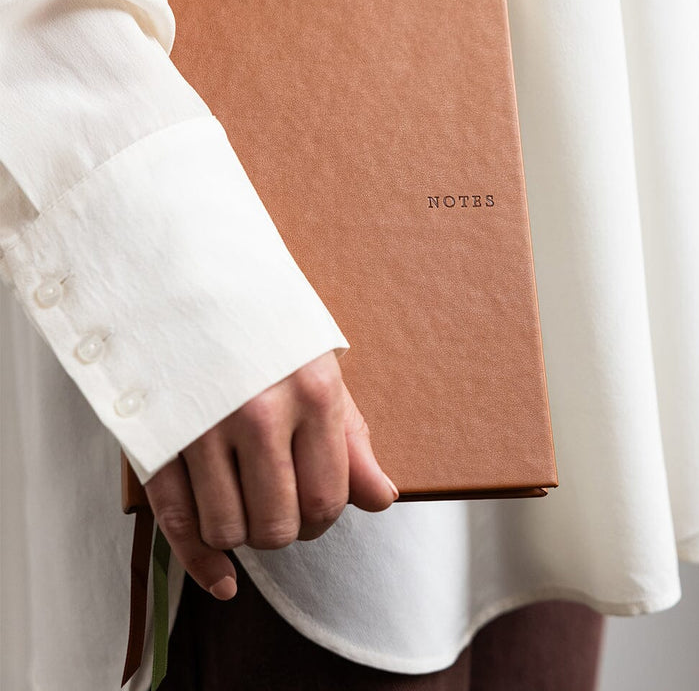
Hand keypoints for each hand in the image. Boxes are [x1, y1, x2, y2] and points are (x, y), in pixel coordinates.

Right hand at [143, 350, 398, 599]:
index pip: (327, 500)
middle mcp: (259, 411)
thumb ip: (350, 440)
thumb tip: (382, 499)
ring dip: (239, 535)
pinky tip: (221, 576)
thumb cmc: (267, 331)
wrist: (194, 280)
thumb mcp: (320, 369)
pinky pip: (177, 522)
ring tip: (244, 504)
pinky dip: (200, 561)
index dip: (322, 520)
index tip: (312, 508)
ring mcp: (204, 425)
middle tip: (277, 508)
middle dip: (282, 531)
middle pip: (278, 526)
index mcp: (312, 392)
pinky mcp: (159, 436)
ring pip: (228, 530)